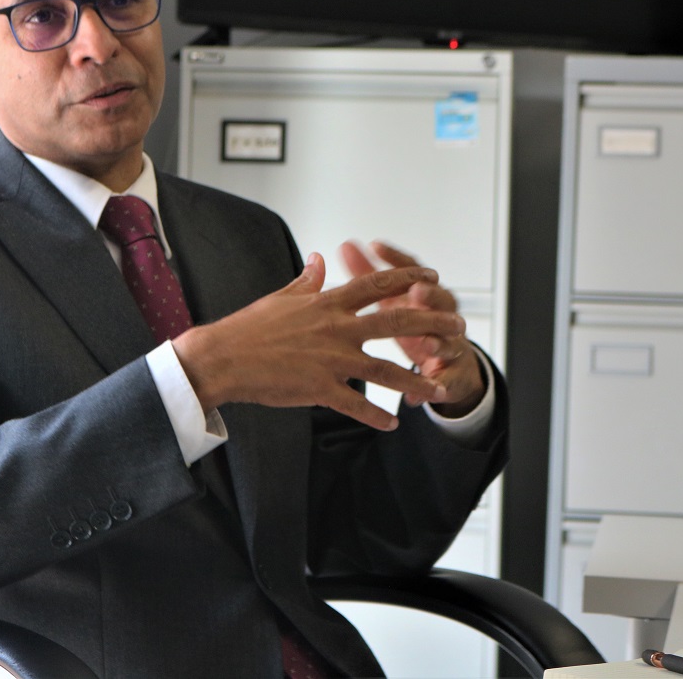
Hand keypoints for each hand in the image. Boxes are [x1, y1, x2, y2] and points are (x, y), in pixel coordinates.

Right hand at [172, 252, 466, 430]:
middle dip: (431, 323)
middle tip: (458, 326)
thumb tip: (319, 259)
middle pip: (396, 322)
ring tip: (439, 389)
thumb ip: (307, 280)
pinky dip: (376, 416)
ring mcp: (331, 359)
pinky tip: (393, 423)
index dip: (407, 278)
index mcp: (327, 303)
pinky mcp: (320, 387)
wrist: (224, 357)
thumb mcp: (281, 297)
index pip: (376, 285)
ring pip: (385, 370)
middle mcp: (336, 328)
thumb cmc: (248, 328)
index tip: (431, 275)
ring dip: (416, 381)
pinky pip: (357, 405)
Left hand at [340, 241, 486, 416]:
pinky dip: (438, 386)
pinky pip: (447, 381)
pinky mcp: (452, 376)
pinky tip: (423, 394)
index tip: (376, 246)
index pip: (411, 272)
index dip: (396, 259)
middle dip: (429, 296)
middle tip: (416, 292)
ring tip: (426, 343)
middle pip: (440, 300)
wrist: (448, 365)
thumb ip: (366, 276)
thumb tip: (346, 245)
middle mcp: (439, 316)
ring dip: (438, 341)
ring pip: (448, 341)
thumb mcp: (390, 302)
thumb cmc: (413, 326)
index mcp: (420, 297)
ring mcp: (448, 345)